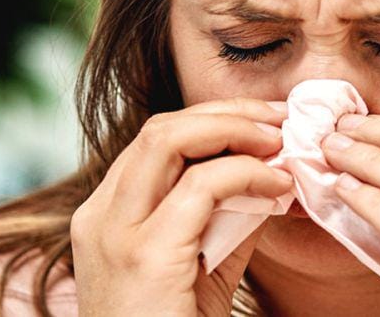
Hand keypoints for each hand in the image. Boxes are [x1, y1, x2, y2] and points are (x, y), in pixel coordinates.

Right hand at [70, 98, 293, 315]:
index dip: (213, 121)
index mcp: (106, 215)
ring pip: (170, 139)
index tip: (264, 124)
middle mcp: (100, 215)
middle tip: (279, 120)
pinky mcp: (144, 255)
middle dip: (226, 113)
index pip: (157, 142)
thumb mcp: (205, 266)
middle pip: (160, 128)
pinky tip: (277, 189)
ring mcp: (114, 233)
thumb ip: (229, 216)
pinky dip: (247, 175)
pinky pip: (202, 186)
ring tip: (279, 143)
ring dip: (235, 131)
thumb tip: (272, 173)